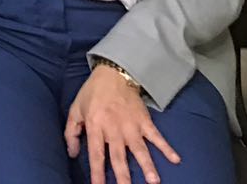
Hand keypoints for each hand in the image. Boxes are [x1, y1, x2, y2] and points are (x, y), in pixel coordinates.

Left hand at [65, 65, 179, 183]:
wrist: (113, 73)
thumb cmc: (92, 93)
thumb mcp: (75, 109)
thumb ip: (71, 132)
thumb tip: (72, 154)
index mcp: (96, 126)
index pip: (96, 154)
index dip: (97, 172)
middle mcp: (114, 128)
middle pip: (119, 157)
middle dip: (123, 176)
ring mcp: (131, 125)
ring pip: (139, 149)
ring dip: (147, 166)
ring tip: (154, 181)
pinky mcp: (144, 120)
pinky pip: (156, 136)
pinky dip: (166, 148)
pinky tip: (175, 159)